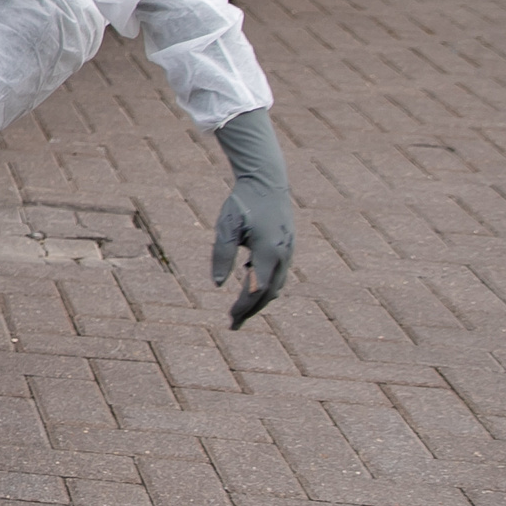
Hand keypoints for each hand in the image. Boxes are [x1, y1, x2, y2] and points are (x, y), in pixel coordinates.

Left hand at [211, 108, 293, 327]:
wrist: (267, 181)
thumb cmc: (243, 202)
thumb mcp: (226, 226)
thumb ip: (221, 254)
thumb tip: (216, 284)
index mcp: (268, 252)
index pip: (256, 290)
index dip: (243, 307)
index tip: (230, 319)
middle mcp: (283, 255)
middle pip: (269, 293)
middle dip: (251, 310)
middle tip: (234, 324)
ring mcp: (288, 251)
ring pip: (277, 285)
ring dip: (259, 300)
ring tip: (241, 310)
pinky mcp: (288, 246)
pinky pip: (279, 274)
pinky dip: (265, 285)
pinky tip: (249, 284)